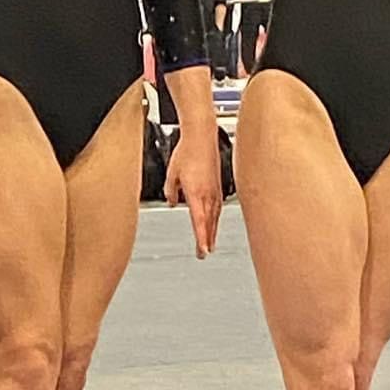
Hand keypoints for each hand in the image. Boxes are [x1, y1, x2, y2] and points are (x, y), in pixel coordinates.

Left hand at [164, 127, 222, 259]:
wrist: (202, 135)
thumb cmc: (186, 151)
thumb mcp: (171, 173)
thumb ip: (171, 190)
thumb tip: (172, 201)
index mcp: (196, 193)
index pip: (199, 222)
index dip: (201, 238)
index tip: (203, 251)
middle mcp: (208, 194)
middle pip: (209, 223)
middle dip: (207, 240)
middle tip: (204, 254)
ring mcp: (215, 190)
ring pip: (215, 216)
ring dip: (212, 231)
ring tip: (210, 243)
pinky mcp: (218, 184)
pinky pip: (218, 206)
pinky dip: (215, 218)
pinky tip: (213, 221)